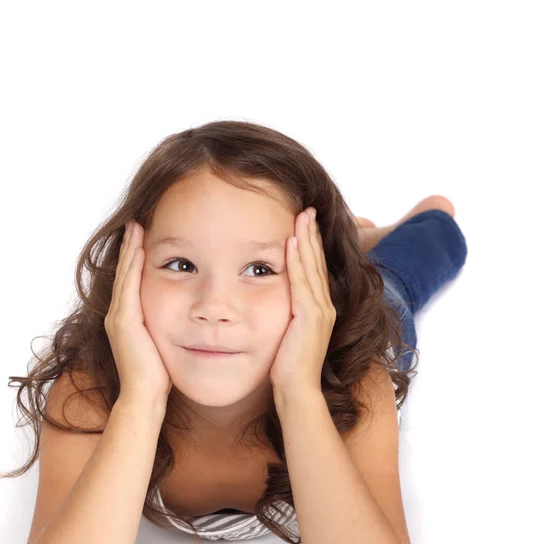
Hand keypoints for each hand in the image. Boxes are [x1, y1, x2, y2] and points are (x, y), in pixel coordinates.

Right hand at [104, 220, 171, 400]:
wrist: (145, 396)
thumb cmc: (158, 373)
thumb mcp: (163, 340)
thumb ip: (167, 323)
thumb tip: (187, 313)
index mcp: (128, 317)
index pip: (131, 279)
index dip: (135, 256)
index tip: (142, 235)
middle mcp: (119, 314)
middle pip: (125, 272)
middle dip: (130, 246)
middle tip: (135, 222)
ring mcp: (119, 317)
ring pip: (125, 275)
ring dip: (130, 250)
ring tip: (135, 227)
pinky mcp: (124, 322)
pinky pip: (129, 287)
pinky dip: (132, 268)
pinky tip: (139, 250)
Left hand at [270, 207, 336, 394]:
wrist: (297, 391)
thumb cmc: (289, 367)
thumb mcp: (290, 333)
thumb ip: (289, 315)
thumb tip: (276, 302)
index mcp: (320, 309)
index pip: (316, 269)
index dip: (312, 245)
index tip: (305, 223)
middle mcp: (325, 306)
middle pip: (317, 262)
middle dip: (312, 233)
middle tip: (308, 209)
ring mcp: (320, 311)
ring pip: (312, 267)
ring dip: (307, 239)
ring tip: (303, 215)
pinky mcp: (310, 317)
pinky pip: (301, 282)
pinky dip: (297, 260)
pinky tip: (291, 242)